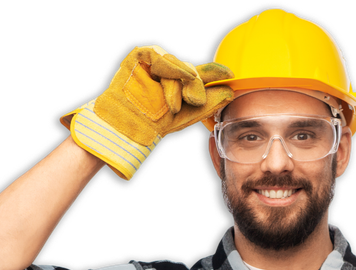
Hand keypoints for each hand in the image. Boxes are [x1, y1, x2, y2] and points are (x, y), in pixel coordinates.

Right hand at [60, 45, 233, 179]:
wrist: (125, 127)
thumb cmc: (150, 125)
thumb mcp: (183, 117)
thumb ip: (205, 105)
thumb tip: (228, 93)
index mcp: (178, 85)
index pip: (200, 75)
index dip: (215, 73)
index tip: (230, 74)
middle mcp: (168, 72)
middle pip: (190, 70)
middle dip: (195, 86)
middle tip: (193, 100)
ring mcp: (154, 64)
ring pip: (177, 65)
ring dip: (177, 85)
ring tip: (171, 104)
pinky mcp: (141, 57)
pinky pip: (159, 55)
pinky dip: (166, 66)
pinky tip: (164, 78)